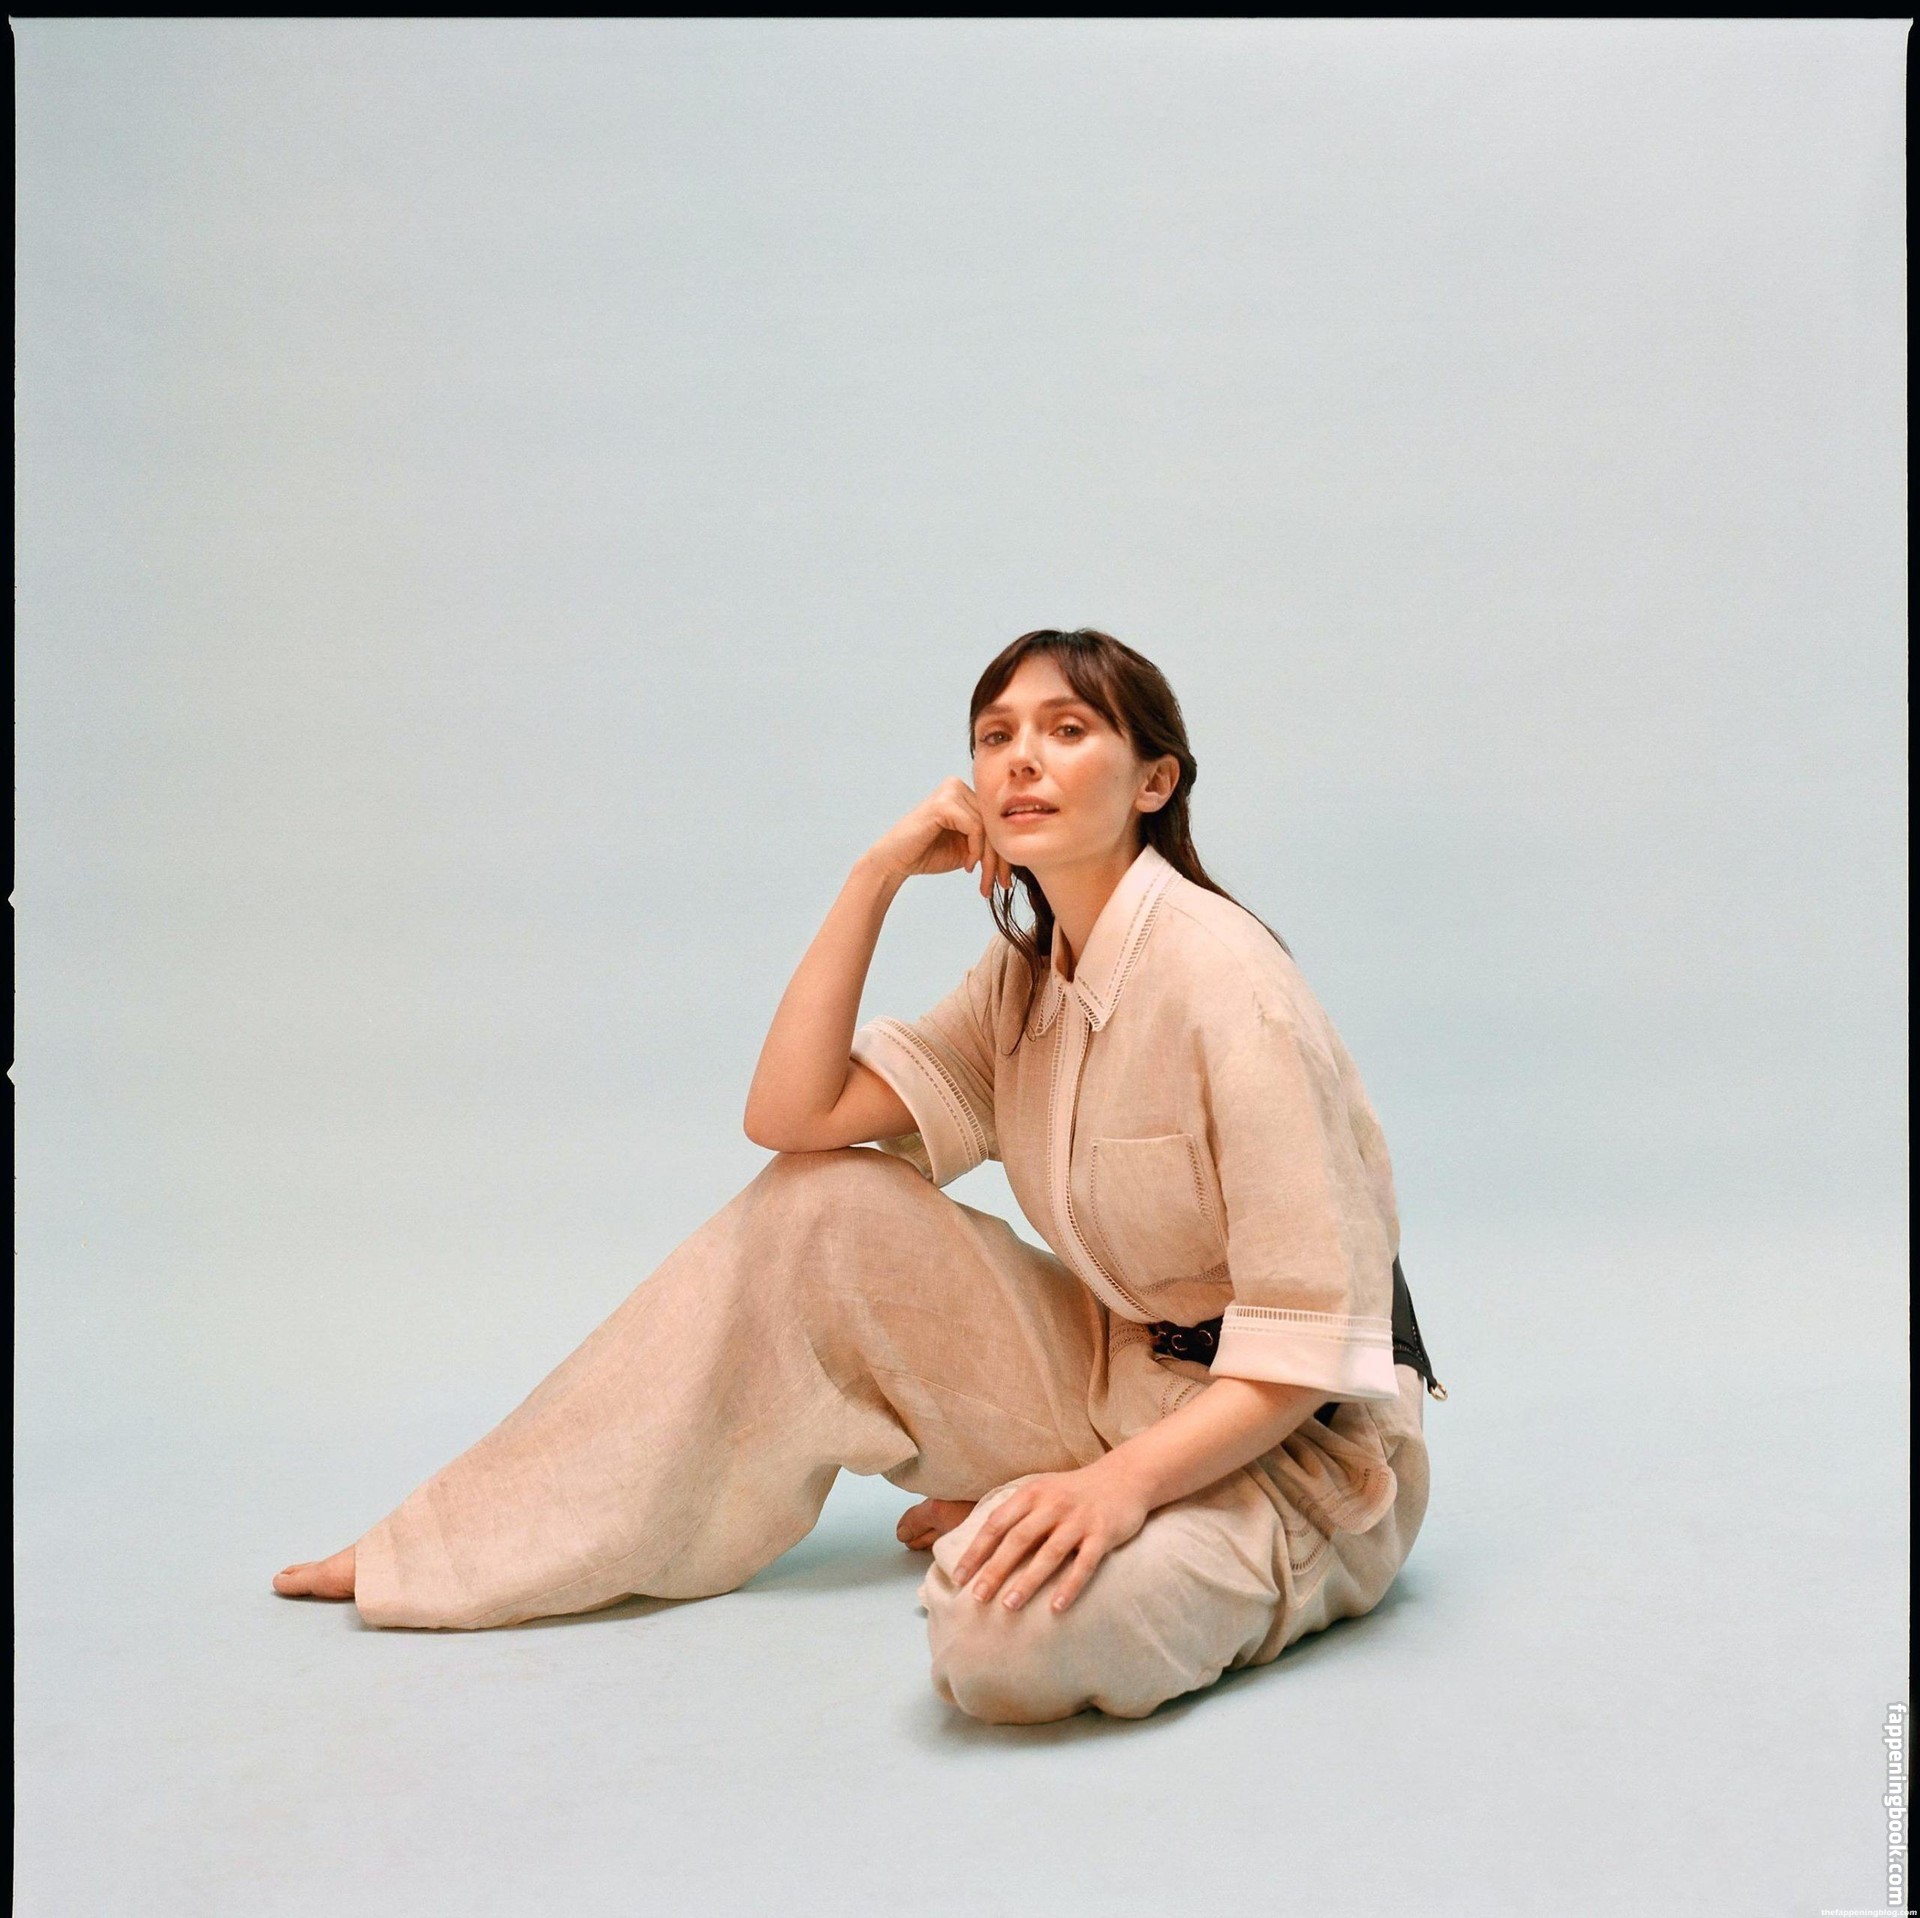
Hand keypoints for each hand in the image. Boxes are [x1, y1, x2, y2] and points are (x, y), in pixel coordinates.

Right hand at [864, 778, 1013, 900]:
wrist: (895, 862)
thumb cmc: (928, 855)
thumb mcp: (966, 847)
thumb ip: (987, 841)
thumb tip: (1019, 846)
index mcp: (964, 794)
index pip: (995, 821)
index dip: (1004, 851)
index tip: (1005, 880)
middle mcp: (958, 786)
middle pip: (994, 823)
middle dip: (1000, 859)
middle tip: (1001, 885)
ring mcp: (950, 791)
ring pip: (987, 828)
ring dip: (990, 860)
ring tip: (985, 883)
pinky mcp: (944, 803)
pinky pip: (975, 827)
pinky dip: (975, 850)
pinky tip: (967, 866)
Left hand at [950, 1459, 1149, 1613]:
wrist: (1126, 1477)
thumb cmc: (1075, 1492)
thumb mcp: (1043, 1491)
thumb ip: (1018, 1513)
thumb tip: (983, 1547)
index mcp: (1033, 1493)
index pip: (998, 1523)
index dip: (977, 1550)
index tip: (960, 1576)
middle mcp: (1053, 1504)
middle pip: (1019, 1539)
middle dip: (996, 1569)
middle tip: (978, 1597)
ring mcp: (1079, 1519)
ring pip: (1050, 1553)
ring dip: (1028, 1580)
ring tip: (1009, 1605)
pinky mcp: (1103, 1533)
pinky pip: (1085, 1563)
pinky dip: (1070, 1585)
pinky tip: (1057, 1607)